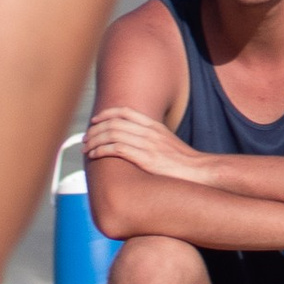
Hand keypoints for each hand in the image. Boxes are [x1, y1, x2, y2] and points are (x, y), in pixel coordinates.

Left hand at [85, 107, 212, 184]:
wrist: (197, 171)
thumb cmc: (182, 162)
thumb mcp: (167, 144)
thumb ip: (152, 140)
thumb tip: (138, 145)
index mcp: (154, 125)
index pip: (125, 111)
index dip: (107, 113)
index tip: (95, 120)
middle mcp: (149, 131)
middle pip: (115, 122)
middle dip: (96, 128)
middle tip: (85, 137)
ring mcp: (147, 144)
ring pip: (113, 134)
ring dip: (95, 139)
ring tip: (86, 148)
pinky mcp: (145, 159)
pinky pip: (117, 149)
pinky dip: (102, 150)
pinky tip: (94, 156)